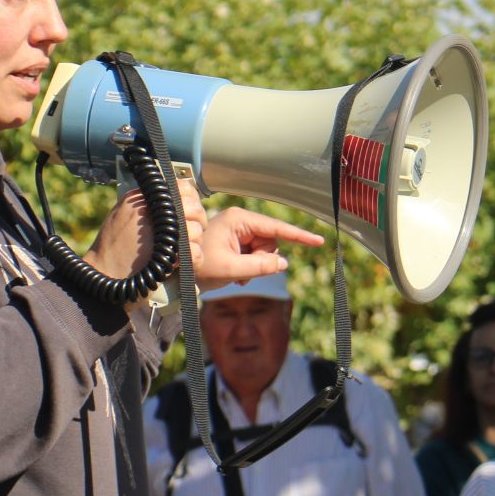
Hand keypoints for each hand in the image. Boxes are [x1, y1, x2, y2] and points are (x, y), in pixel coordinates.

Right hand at [85, 178, 207, 284]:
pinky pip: (195, 252)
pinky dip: (193, 259)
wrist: (102, 279)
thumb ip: (146, 205)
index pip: (181, 187)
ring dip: (194, 243)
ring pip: (196, 230)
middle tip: (192, 235)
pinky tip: (181, 263)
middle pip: (193, 207)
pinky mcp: (166, 254)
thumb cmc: (111, 251)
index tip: (190, 213)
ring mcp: (158, 230)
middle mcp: (150, 209)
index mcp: (140, 198)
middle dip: (198, 222)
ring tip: (181, 252)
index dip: (191, 200)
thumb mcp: (121, 216)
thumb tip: (179, 197)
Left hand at [192, 207, 323, 289]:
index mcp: (238, 220)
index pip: (276, 228)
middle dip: (264, 259)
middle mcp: (240, 221)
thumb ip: (260, 267)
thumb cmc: (198, 266)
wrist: (176, 271)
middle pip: (271, 241)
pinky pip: (255, 254)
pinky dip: (250, 267)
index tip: (318, 241)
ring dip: (256, 266)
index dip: (299, 236)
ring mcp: (238, 230)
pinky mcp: (236, 240)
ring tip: (237, 275)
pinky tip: (236, 274)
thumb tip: (283, 264)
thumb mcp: (231, 269)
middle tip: (245, 273)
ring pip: (264, 250)